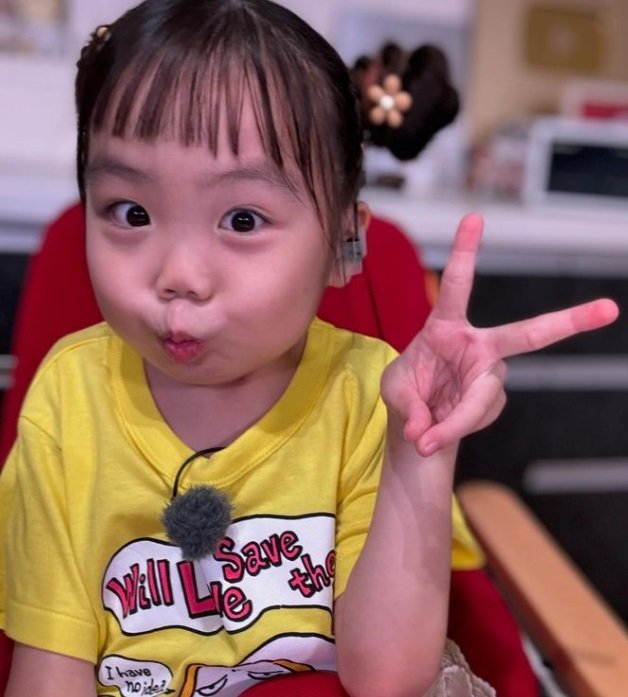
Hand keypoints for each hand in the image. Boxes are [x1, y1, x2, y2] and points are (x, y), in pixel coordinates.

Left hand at [381, 213, 618, 455]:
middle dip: (567, 322)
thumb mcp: (395, 390)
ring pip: (483, 399)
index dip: (466, 253)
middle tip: (610, 309)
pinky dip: (452, 431)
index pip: (458, 287)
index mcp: (446, 327)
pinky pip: (475, 419)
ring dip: (452, 423)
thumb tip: (424, 433)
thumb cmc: (408, 388)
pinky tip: (439, 430)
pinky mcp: (493, 400)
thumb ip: (408, 407)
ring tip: (425, 438)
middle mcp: (478, 346)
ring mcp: (491, 375)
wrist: (420, 418)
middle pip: (527, 335)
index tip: (474, 217)